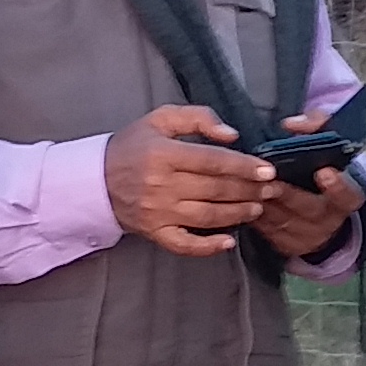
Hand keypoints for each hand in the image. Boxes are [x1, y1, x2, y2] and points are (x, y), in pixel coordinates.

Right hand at [105, 106, 282, 257]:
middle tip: (272, 190)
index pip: (212, 161)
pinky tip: (229, 242)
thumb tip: (231, 135)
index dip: (243, 166)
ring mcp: (158, 212)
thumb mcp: (160, 119)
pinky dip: (208, 246)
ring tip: (258, 208)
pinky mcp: (154, 232)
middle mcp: (161, 185)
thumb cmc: (131, 146)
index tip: (267, 169)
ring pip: (207, 216)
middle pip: (215, 190)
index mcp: (163, 154)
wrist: (94, 180)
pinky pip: (184, 244)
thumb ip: (197, 118)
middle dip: (249, 190)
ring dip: (238, 214)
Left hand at [249, 114, 365, 258]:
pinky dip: (253, 215)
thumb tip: (292, 124)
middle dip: (288, 194)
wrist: (318, 209)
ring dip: (265, 203)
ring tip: (249, 187)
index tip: (324, 171)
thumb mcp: (326, 144)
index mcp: (347, 198)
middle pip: (309, 209)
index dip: (338, 185)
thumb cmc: (320, 168)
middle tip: (270, 180)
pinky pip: (266, 231)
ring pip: (283, 220)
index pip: (348, 195)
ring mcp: (308, 237)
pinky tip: (242, 199)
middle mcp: (330, 221)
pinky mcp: (286, 245)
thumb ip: (317, 125)